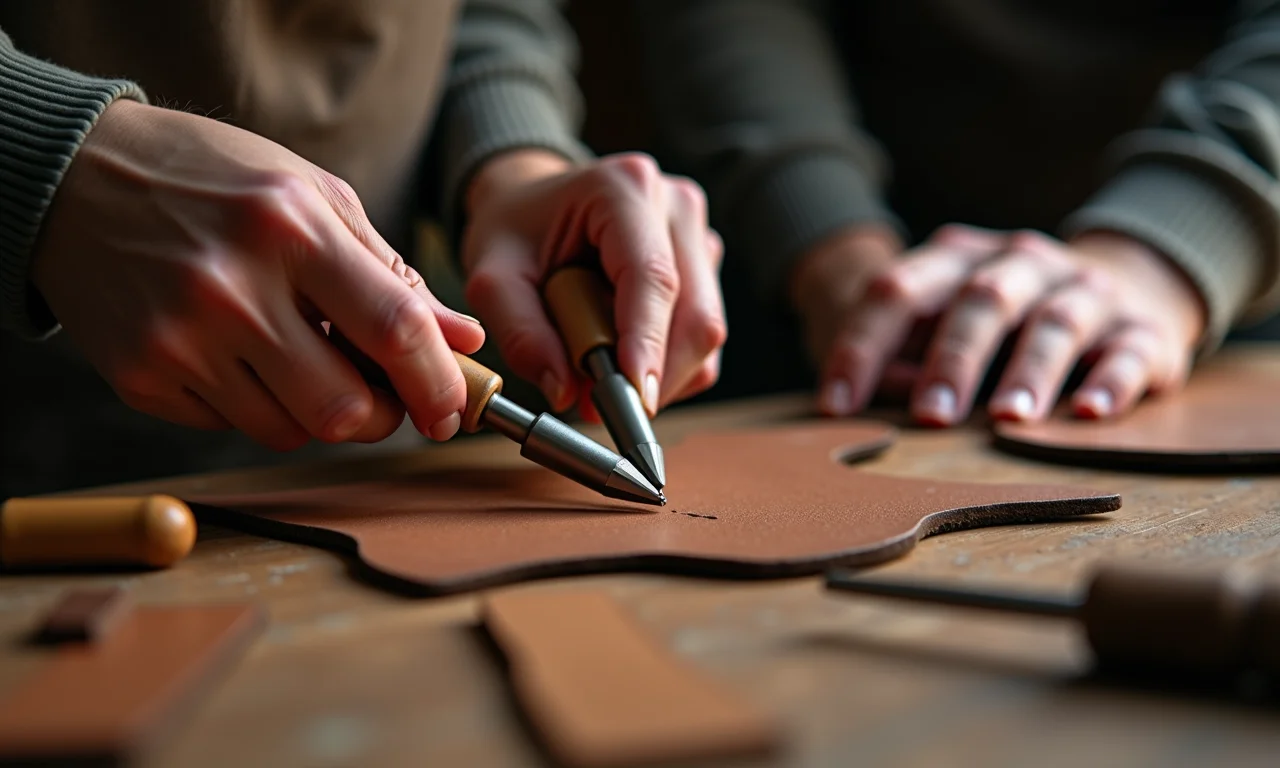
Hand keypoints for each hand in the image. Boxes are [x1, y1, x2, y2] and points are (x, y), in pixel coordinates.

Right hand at [31, 100, 484, 449]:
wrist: (76, 178)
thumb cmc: (213, 179)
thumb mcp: (313, 196)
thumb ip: (391, 271)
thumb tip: (464, 339)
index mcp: (290, 228)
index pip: (393, 329)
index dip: (437, 383)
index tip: (452, 409)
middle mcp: (232, 288)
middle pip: (343, 407)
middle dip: (382, 418)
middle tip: (383, 398)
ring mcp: (180, 339)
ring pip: (291, 431)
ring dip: (320, 415)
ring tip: (307, 364)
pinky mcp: (142, 376)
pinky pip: (231, 427)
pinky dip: (257, 407)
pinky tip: (243, 358)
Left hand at [462, 150, 725, 416]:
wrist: (533, 203)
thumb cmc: (514, 232)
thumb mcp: (492, 279)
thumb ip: (522, 334)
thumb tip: (565, 392)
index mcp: (622, 189)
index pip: (653, 278)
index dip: (648, 343)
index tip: (634, 398)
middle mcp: (674, 205)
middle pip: (694, 314)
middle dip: (655, 375)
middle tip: (600, 405)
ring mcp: (697, 234)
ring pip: (705, 332)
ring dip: (660, 372)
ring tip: (601, 371)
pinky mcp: (705, 265)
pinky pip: (702, 336)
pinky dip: (668, 364)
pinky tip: (624, 354)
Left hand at [795, 224, 1206, 423]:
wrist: (1130, 282)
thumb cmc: (1004, 321)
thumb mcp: (942, 322)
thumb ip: (902, 358)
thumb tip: (872, 404)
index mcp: (957, 260)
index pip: (898, 290)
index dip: (862, 346)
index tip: (836, 406)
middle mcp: (1021, 264)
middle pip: (981, 300)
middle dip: (952, 360)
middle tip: (928, 418)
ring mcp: (1086, 290)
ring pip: (1055, 322)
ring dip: (1028, 372)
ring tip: (1006, 420)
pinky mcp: (1144, 329)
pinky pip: (1129, 351)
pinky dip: (1111, 382)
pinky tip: (1090, 413)